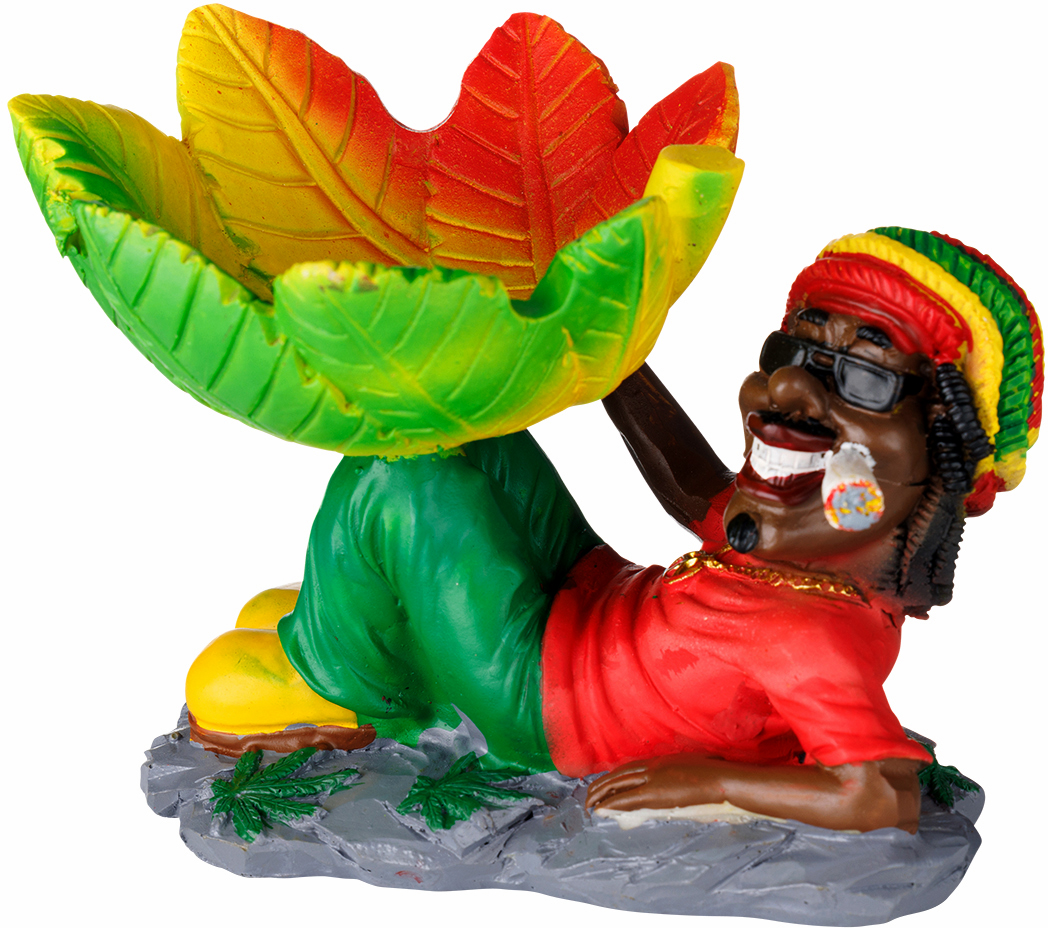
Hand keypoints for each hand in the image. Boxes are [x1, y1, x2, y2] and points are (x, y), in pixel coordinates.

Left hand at [586, 753, 723, 810]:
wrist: (721, 778)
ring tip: (589, 805)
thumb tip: (683, 783)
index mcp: (662, 761)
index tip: (605, 784)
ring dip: (601, 795)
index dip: (615, 777)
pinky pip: (627, 799)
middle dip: (602, 786)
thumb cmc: (716, 774)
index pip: (630, 768)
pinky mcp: (655, 794)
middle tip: (589, 796)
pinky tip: (601, 810)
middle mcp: (653, 766)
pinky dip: (611, 804)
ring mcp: (653, 779)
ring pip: (618, 786)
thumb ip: (684, 774)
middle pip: (619, 775)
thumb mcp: (696, 768)